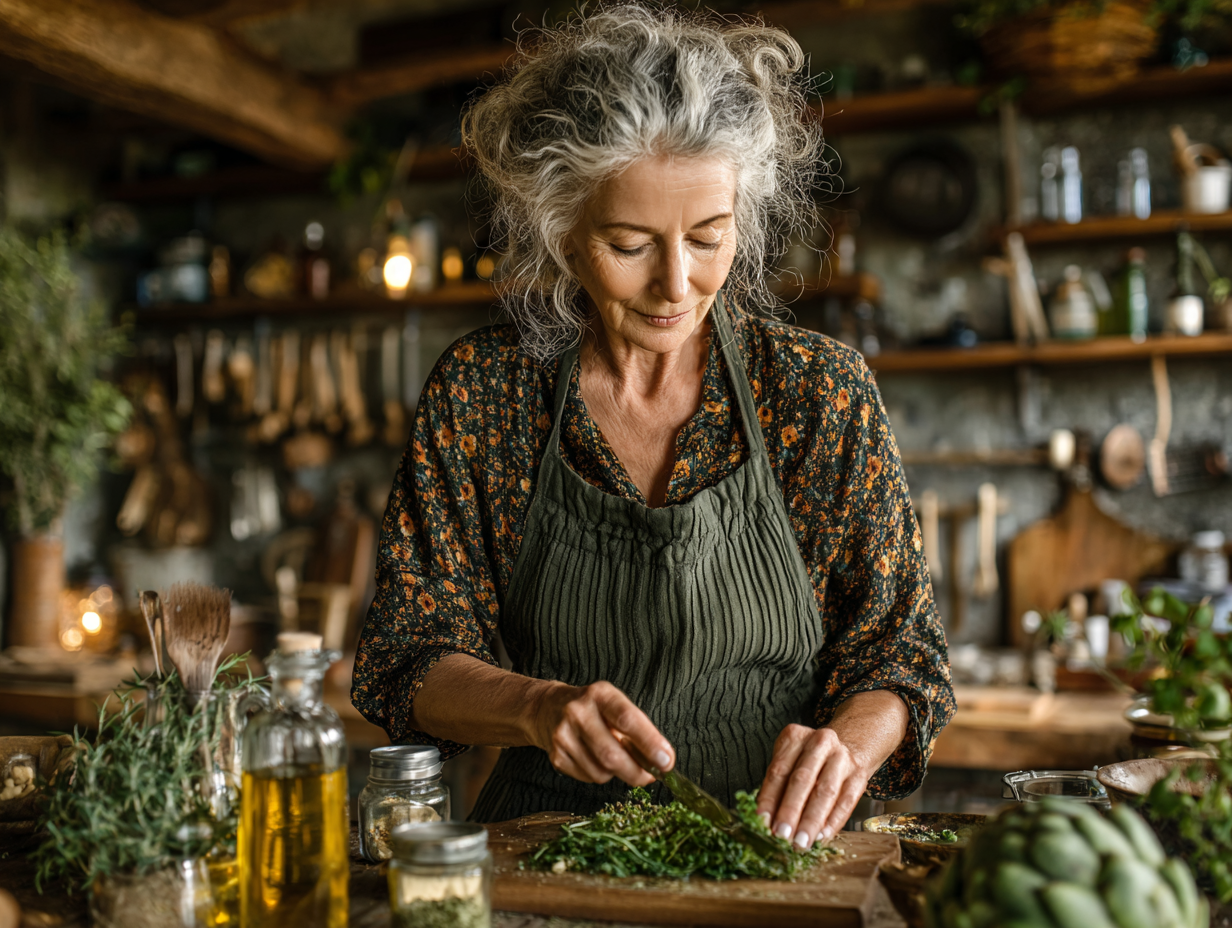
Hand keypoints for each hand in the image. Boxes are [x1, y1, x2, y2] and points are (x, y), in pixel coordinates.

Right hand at [531, 680, 674, 786]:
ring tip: (617, 760)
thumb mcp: (614, 705)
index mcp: (600, 694)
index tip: (666, 761)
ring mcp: (563, 735)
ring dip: (618, 774)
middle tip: (650, 776)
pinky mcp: (555, 756)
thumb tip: (661, 761)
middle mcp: (578, 712)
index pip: (628, 719)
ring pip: (601, 772)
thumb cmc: (592, 708)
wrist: (546, 708)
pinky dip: (600, 775)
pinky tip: (597, 761)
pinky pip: (589, 778)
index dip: (650, 743)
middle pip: (612, 754)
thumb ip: (637, 729)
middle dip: (637, 772)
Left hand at [755, 724, 871, 850]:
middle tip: (782, 835)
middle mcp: (820, 743)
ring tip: (801, 842)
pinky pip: (846, 802)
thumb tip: (765, 822)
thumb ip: (777, 789)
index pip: (778, 771)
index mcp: (795, 736)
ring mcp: (842, 758)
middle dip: (790, 811)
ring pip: (825, 792)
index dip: (769, 798)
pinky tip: (822, 836)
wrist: (846, 748)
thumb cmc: (808, 761)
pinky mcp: (859, 775)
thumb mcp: (789, 764)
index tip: (762, 821)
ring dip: (811, 821)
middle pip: (802, 780)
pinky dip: (833, 822)